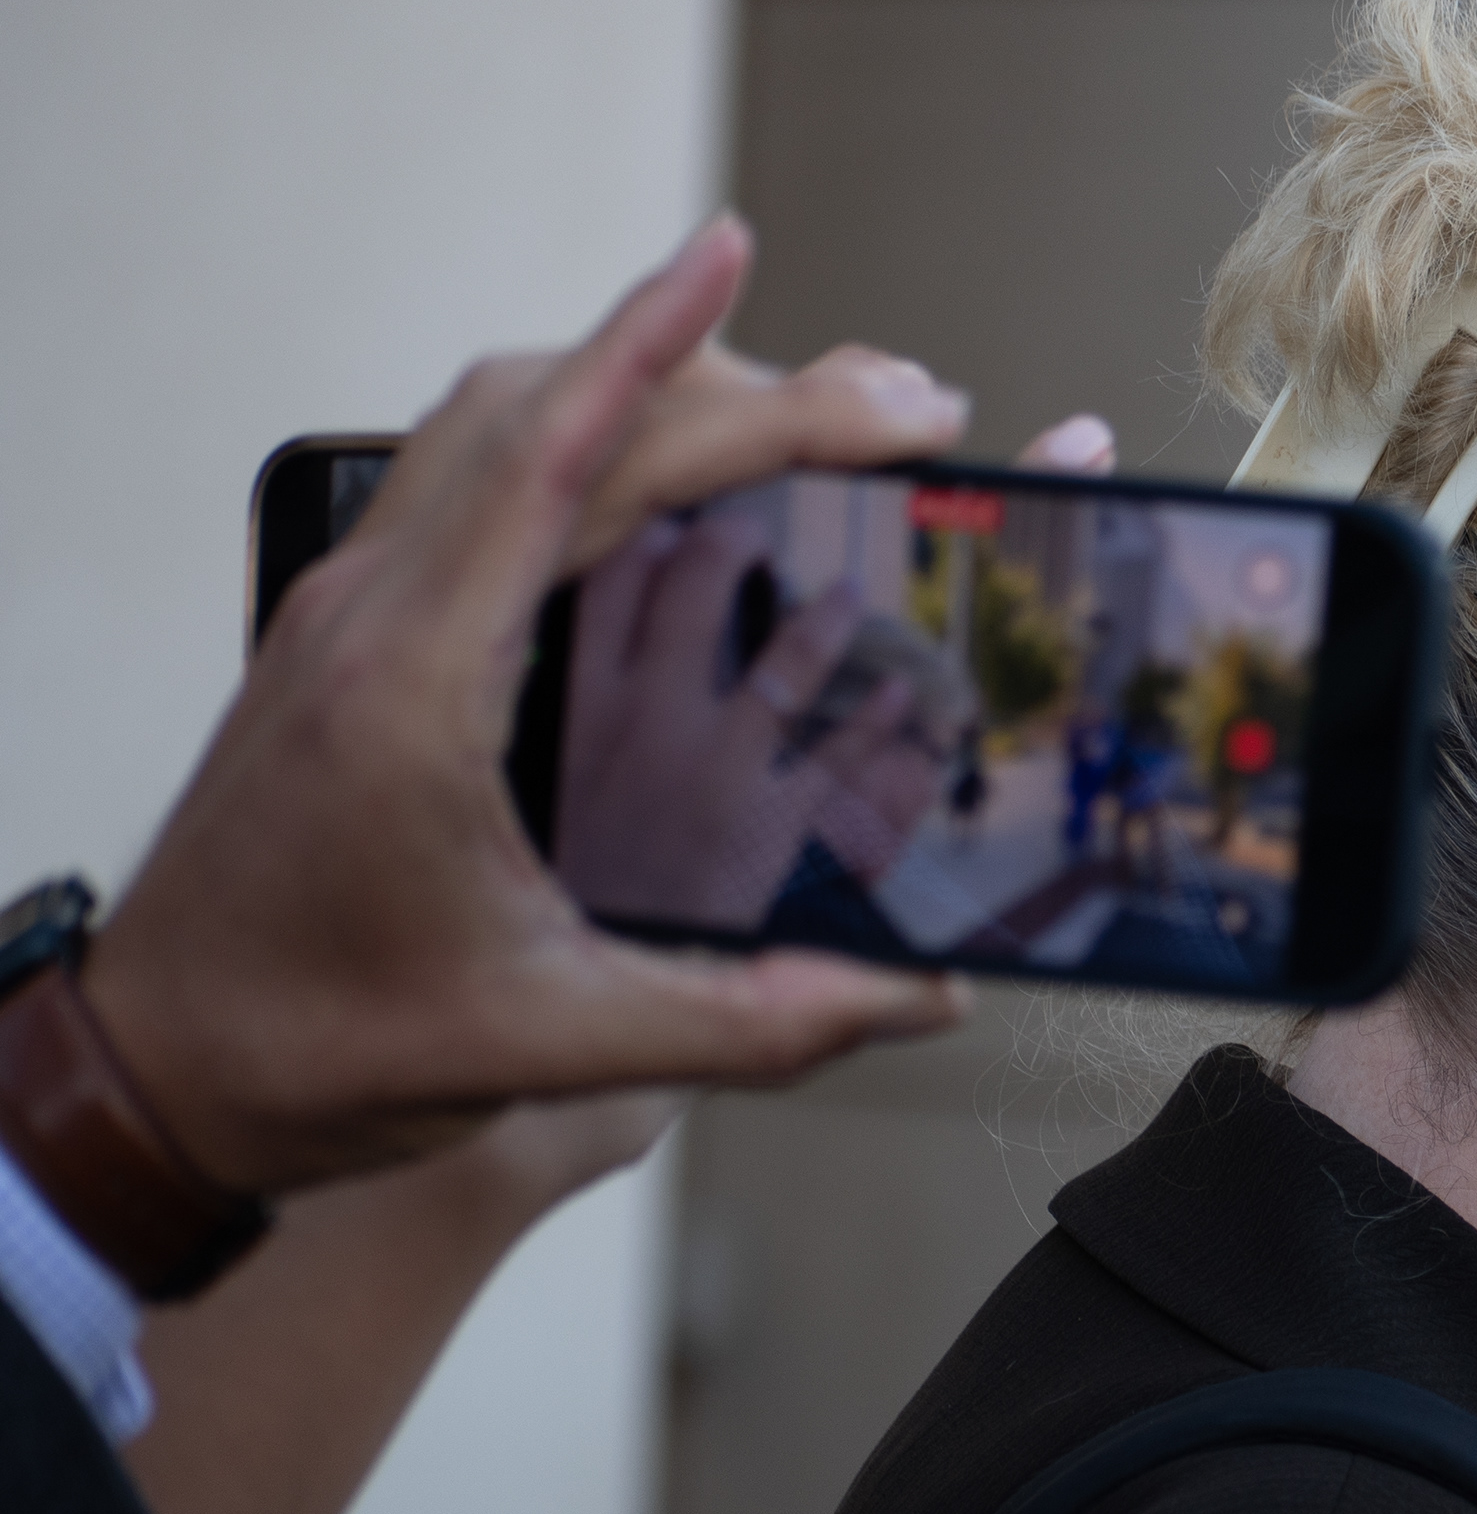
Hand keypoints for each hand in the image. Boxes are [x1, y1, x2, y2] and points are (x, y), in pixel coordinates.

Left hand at [78, 214, 975, 1198]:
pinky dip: (580, 434)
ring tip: (800, 418)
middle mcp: (373, 618)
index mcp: (421, 687)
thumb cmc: (322, 1051)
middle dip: (734, 379)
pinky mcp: (348, 636)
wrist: (157, 1072)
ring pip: (497, 423)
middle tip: (894, 406)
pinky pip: (467, 477)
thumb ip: (755, 1022)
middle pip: (552, 417)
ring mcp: (348, 614)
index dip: (659, 344)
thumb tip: (921, 998)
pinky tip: (660, 472)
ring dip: (647, 388)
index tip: (731, 246)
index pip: (557, 460)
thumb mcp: (559, 1045)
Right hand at [556, 516, 869, 925]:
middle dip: (725, 543)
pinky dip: (881, 723)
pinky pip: (846, 758)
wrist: (588, 995)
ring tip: (843, 596)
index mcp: (571, 714)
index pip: (602, 583)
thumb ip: (572, 708)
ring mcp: (717, 774)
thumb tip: (595, 627)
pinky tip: (900, 700)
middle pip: (689, 592)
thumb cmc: (564, 895)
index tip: (661, 518)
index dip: (638, 533)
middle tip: (745, 533)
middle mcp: (644, 728)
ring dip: (823, 621)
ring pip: (783, 664)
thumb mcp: (539, 791)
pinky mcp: (778, 829)